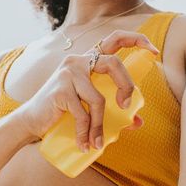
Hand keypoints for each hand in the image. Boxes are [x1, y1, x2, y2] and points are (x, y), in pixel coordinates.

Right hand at [12, 30, 159, 150]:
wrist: (30, 121)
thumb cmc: (62, 112)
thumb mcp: (89, 108)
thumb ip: (113, 111)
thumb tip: (137, 121)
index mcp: (88, 60)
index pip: (114, 40)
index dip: (137, 40)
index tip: (154, 51)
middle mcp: (78, 62)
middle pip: (114, 64)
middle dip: (126, 86)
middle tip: (126, 107)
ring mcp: (67, 74)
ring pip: (99, 98)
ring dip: (101, 125)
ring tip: (98, 143)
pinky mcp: (60, 91)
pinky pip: (83, 114)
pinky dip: (86, 132)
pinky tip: (85, 145)